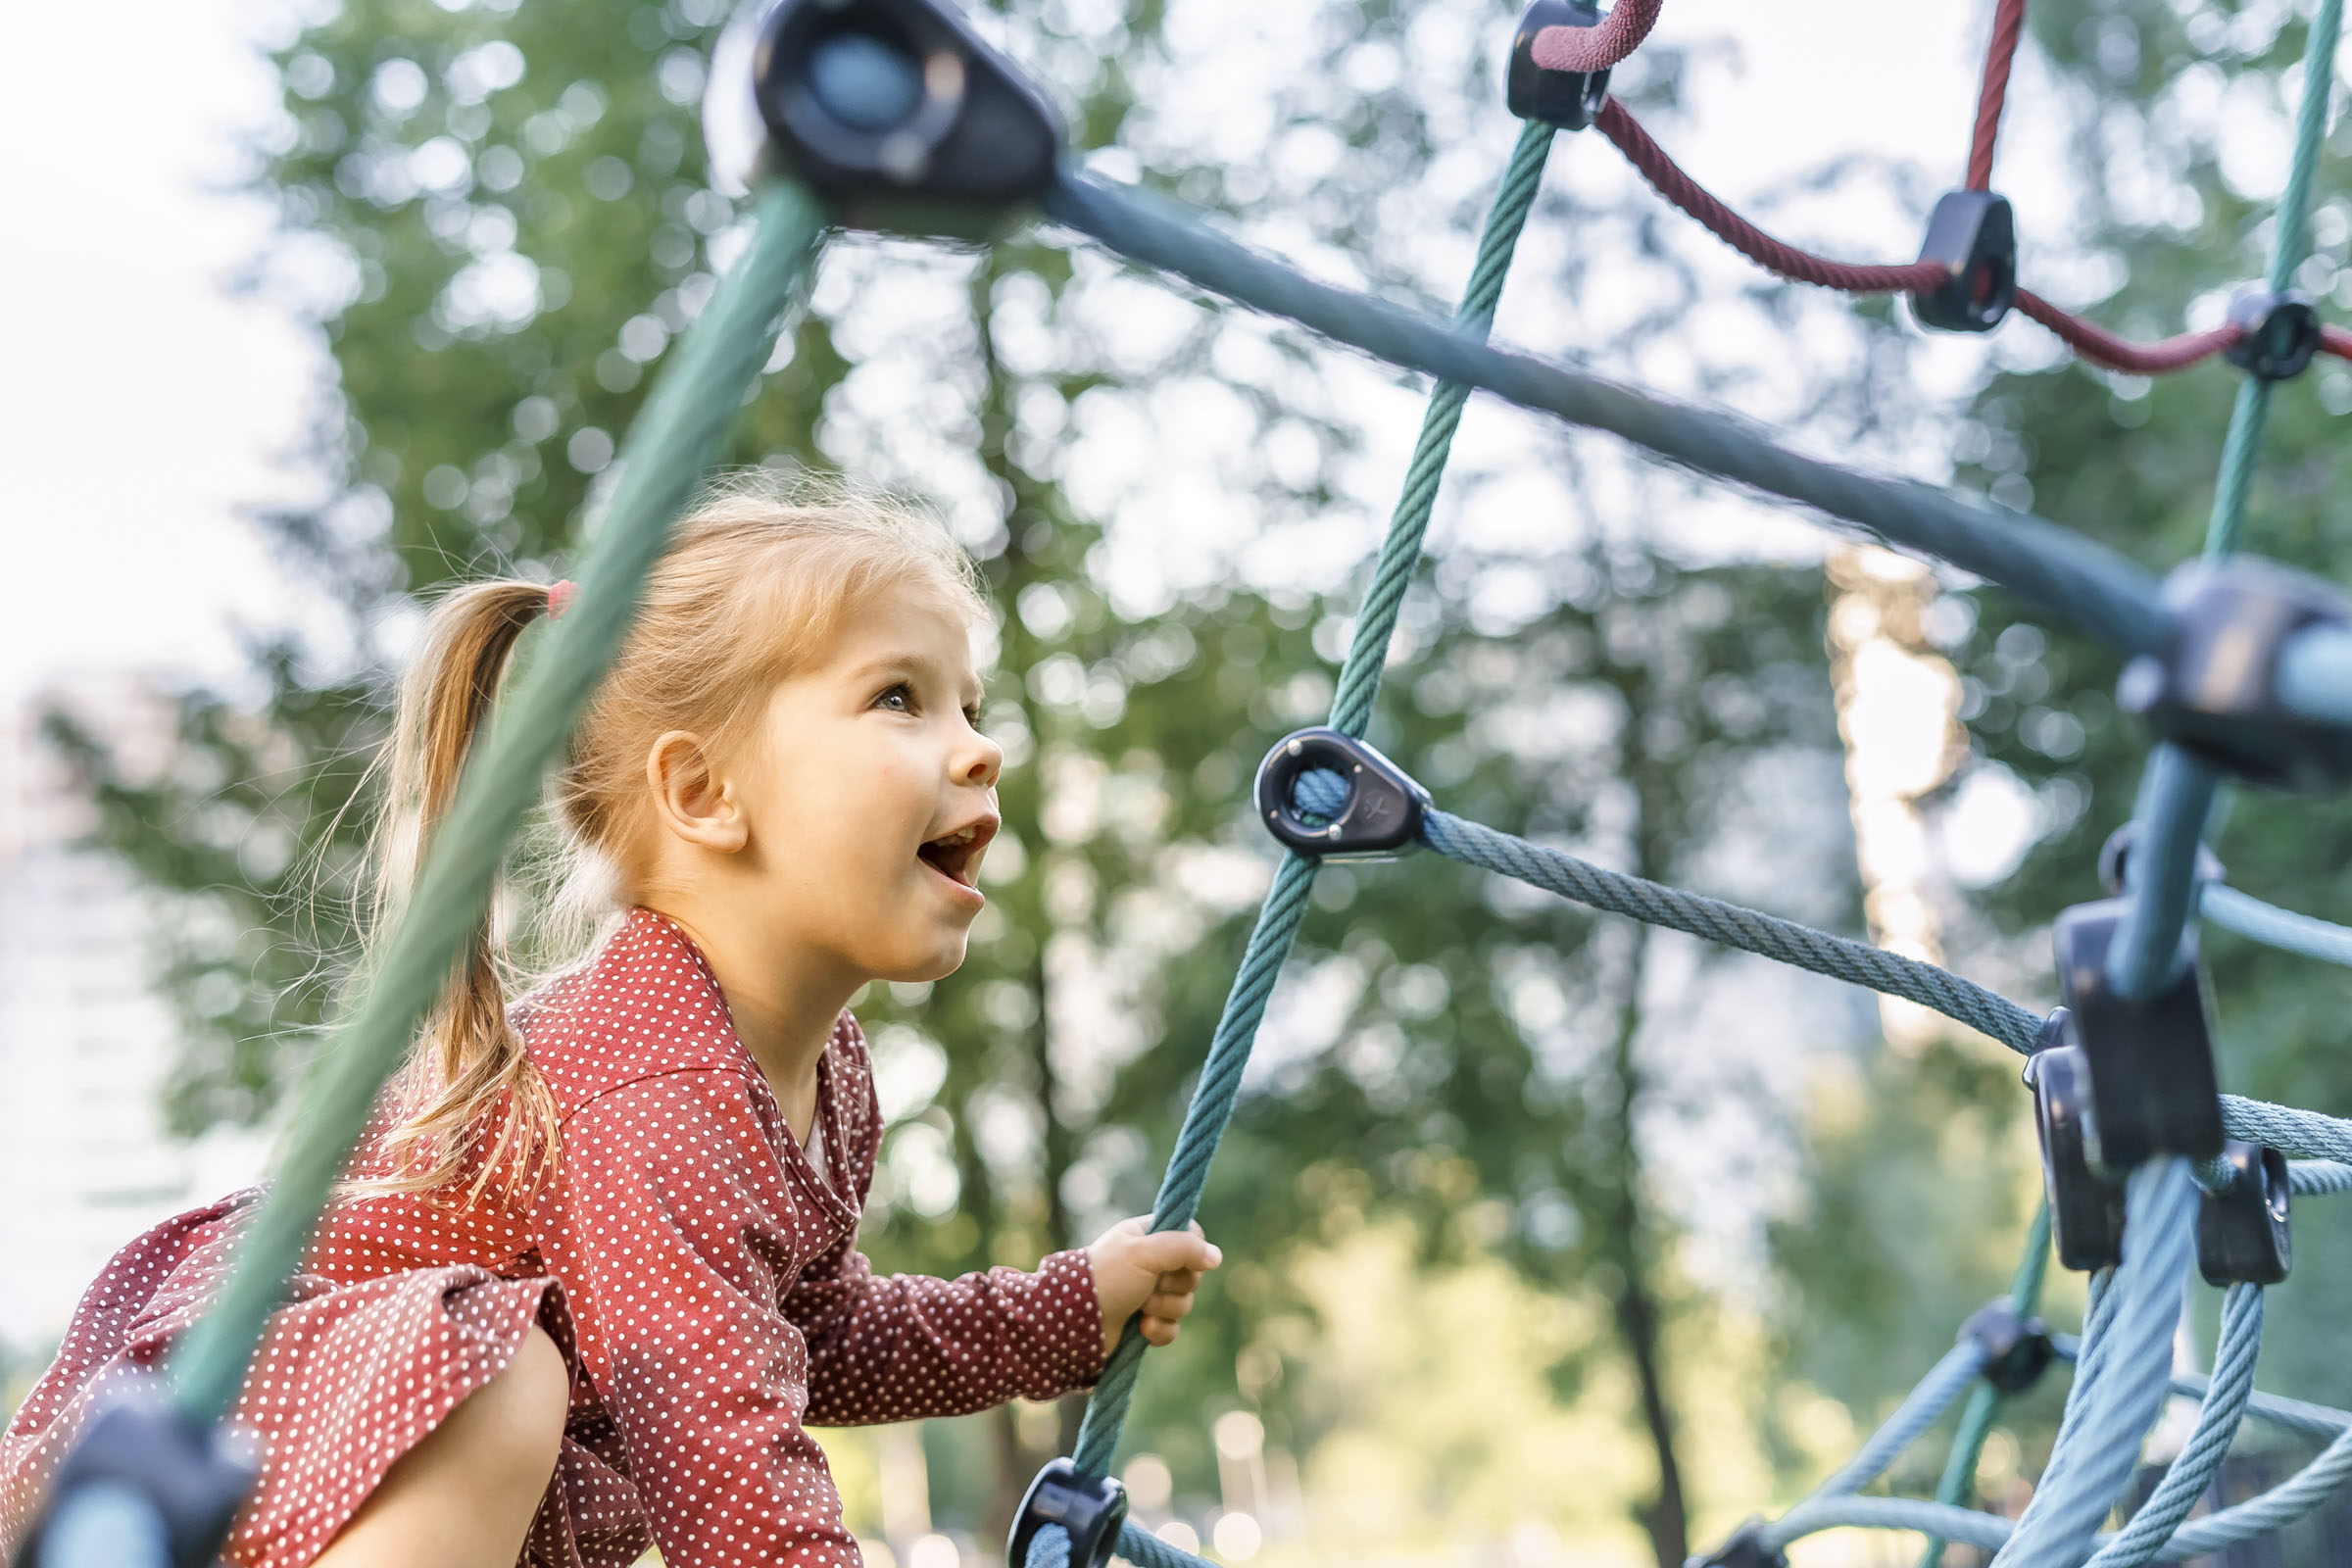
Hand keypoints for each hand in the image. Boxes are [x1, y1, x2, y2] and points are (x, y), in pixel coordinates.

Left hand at [1086, 1217, 1221, 1354]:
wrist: (1075, 1323)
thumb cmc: (1107, 1278)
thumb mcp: (1145, 1252)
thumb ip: (1184, 1247)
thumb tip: (1216, 1256)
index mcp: (1146, 1237)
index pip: (1189, 1235)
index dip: (1192, 1248)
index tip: (1183, 1256)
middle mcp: (1149, 1264)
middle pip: (1190, 1273)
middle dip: (1174, 1286)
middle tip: (1151, 1285)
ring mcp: (1147, 1294)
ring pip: (1183, 1303)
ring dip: (1165, 1308)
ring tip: (1140, 1309)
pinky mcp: (1145, 1323)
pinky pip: (1172, 1327)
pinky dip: (1160, 1330)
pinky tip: (1142, 1329)